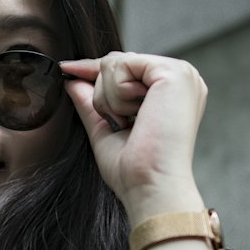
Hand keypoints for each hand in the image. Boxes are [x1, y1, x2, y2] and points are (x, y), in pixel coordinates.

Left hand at [61, 52, 207, 223]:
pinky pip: (121, 66)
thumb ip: (90, 102)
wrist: (149, 187)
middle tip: (122, 124)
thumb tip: (72, 80)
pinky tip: (137, 116)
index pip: (126, 67)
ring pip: (114, 63)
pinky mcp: (173, 73)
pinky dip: (116, 95)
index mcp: (173, 92)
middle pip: (117, 62)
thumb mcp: (105, 129)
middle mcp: (182, 78)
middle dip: (103, 96)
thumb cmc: (134, 170)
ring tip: (134, 124)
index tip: (66, 68)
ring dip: (110, 101)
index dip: (93, 70)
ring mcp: (181, 73)